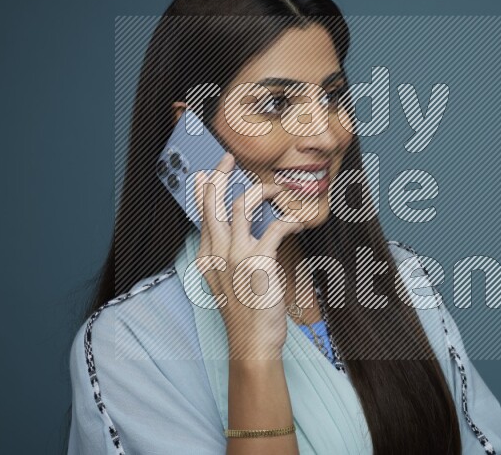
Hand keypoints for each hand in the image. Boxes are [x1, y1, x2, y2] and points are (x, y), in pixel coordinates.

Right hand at [193, 152, 304, 360]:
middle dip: (220, 175)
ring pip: (243, 204)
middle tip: (228, 159)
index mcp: (208, 256)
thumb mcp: (226, 283)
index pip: (202, 214)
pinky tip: (298, 221)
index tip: (210, 172)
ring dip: (262, 191)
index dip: (205, 189)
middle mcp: (218, 252)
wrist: (252, 341)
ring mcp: (237, 256)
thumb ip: (228, 257)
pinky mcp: (259, 261)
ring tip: (277, 191)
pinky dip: (290, 219)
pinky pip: (276, 226)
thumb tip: (240, 234)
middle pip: (214, 202)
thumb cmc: (244, 313)